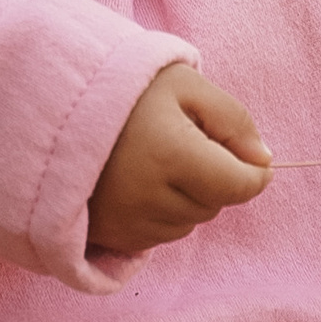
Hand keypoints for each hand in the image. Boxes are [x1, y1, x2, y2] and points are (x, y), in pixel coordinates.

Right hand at [87, 65, 270, 258]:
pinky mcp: (110, 236)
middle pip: (213, 206)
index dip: (254, 173)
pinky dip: (158, 215)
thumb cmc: (127, 89)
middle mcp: (149, 198)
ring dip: (186, 199)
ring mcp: (127, 223)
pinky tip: (137, 182)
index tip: (251, 157)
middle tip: (184, 143)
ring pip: (187, 224)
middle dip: (212, 180)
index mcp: (172, 155)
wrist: (56, 106)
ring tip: (155, 160)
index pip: (238, 186)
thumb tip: (264, 161)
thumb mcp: (186, 84)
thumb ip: (234, 119)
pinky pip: (157, 237)